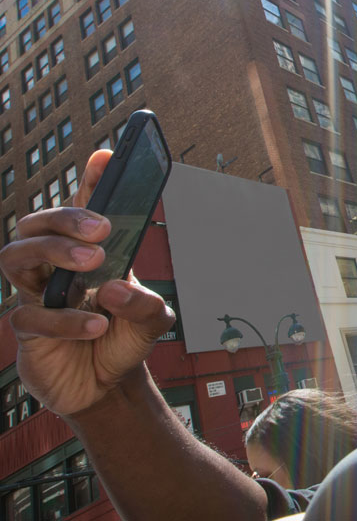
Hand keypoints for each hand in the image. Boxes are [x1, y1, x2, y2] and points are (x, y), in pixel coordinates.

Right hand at [1, 150, 174, 416]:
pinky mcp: (27, 330)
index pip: (85, 208)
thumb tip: (114, 288)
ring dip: (53, 252)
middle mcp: (57, 267)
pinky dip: (66, 320)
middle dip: (67, 217)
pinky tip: (97, 326)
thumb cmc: (125, 339)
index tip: (106, 157)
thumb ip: (147, 305)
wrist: (108, 386)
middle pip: (38, 223)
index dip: (91, 180)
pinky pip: (30, 316)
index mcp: (90, 253)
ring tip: (92, 263)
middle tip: (101, 229)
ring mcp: (36, 296)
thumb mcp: (153, 321)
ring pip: (16, 256)